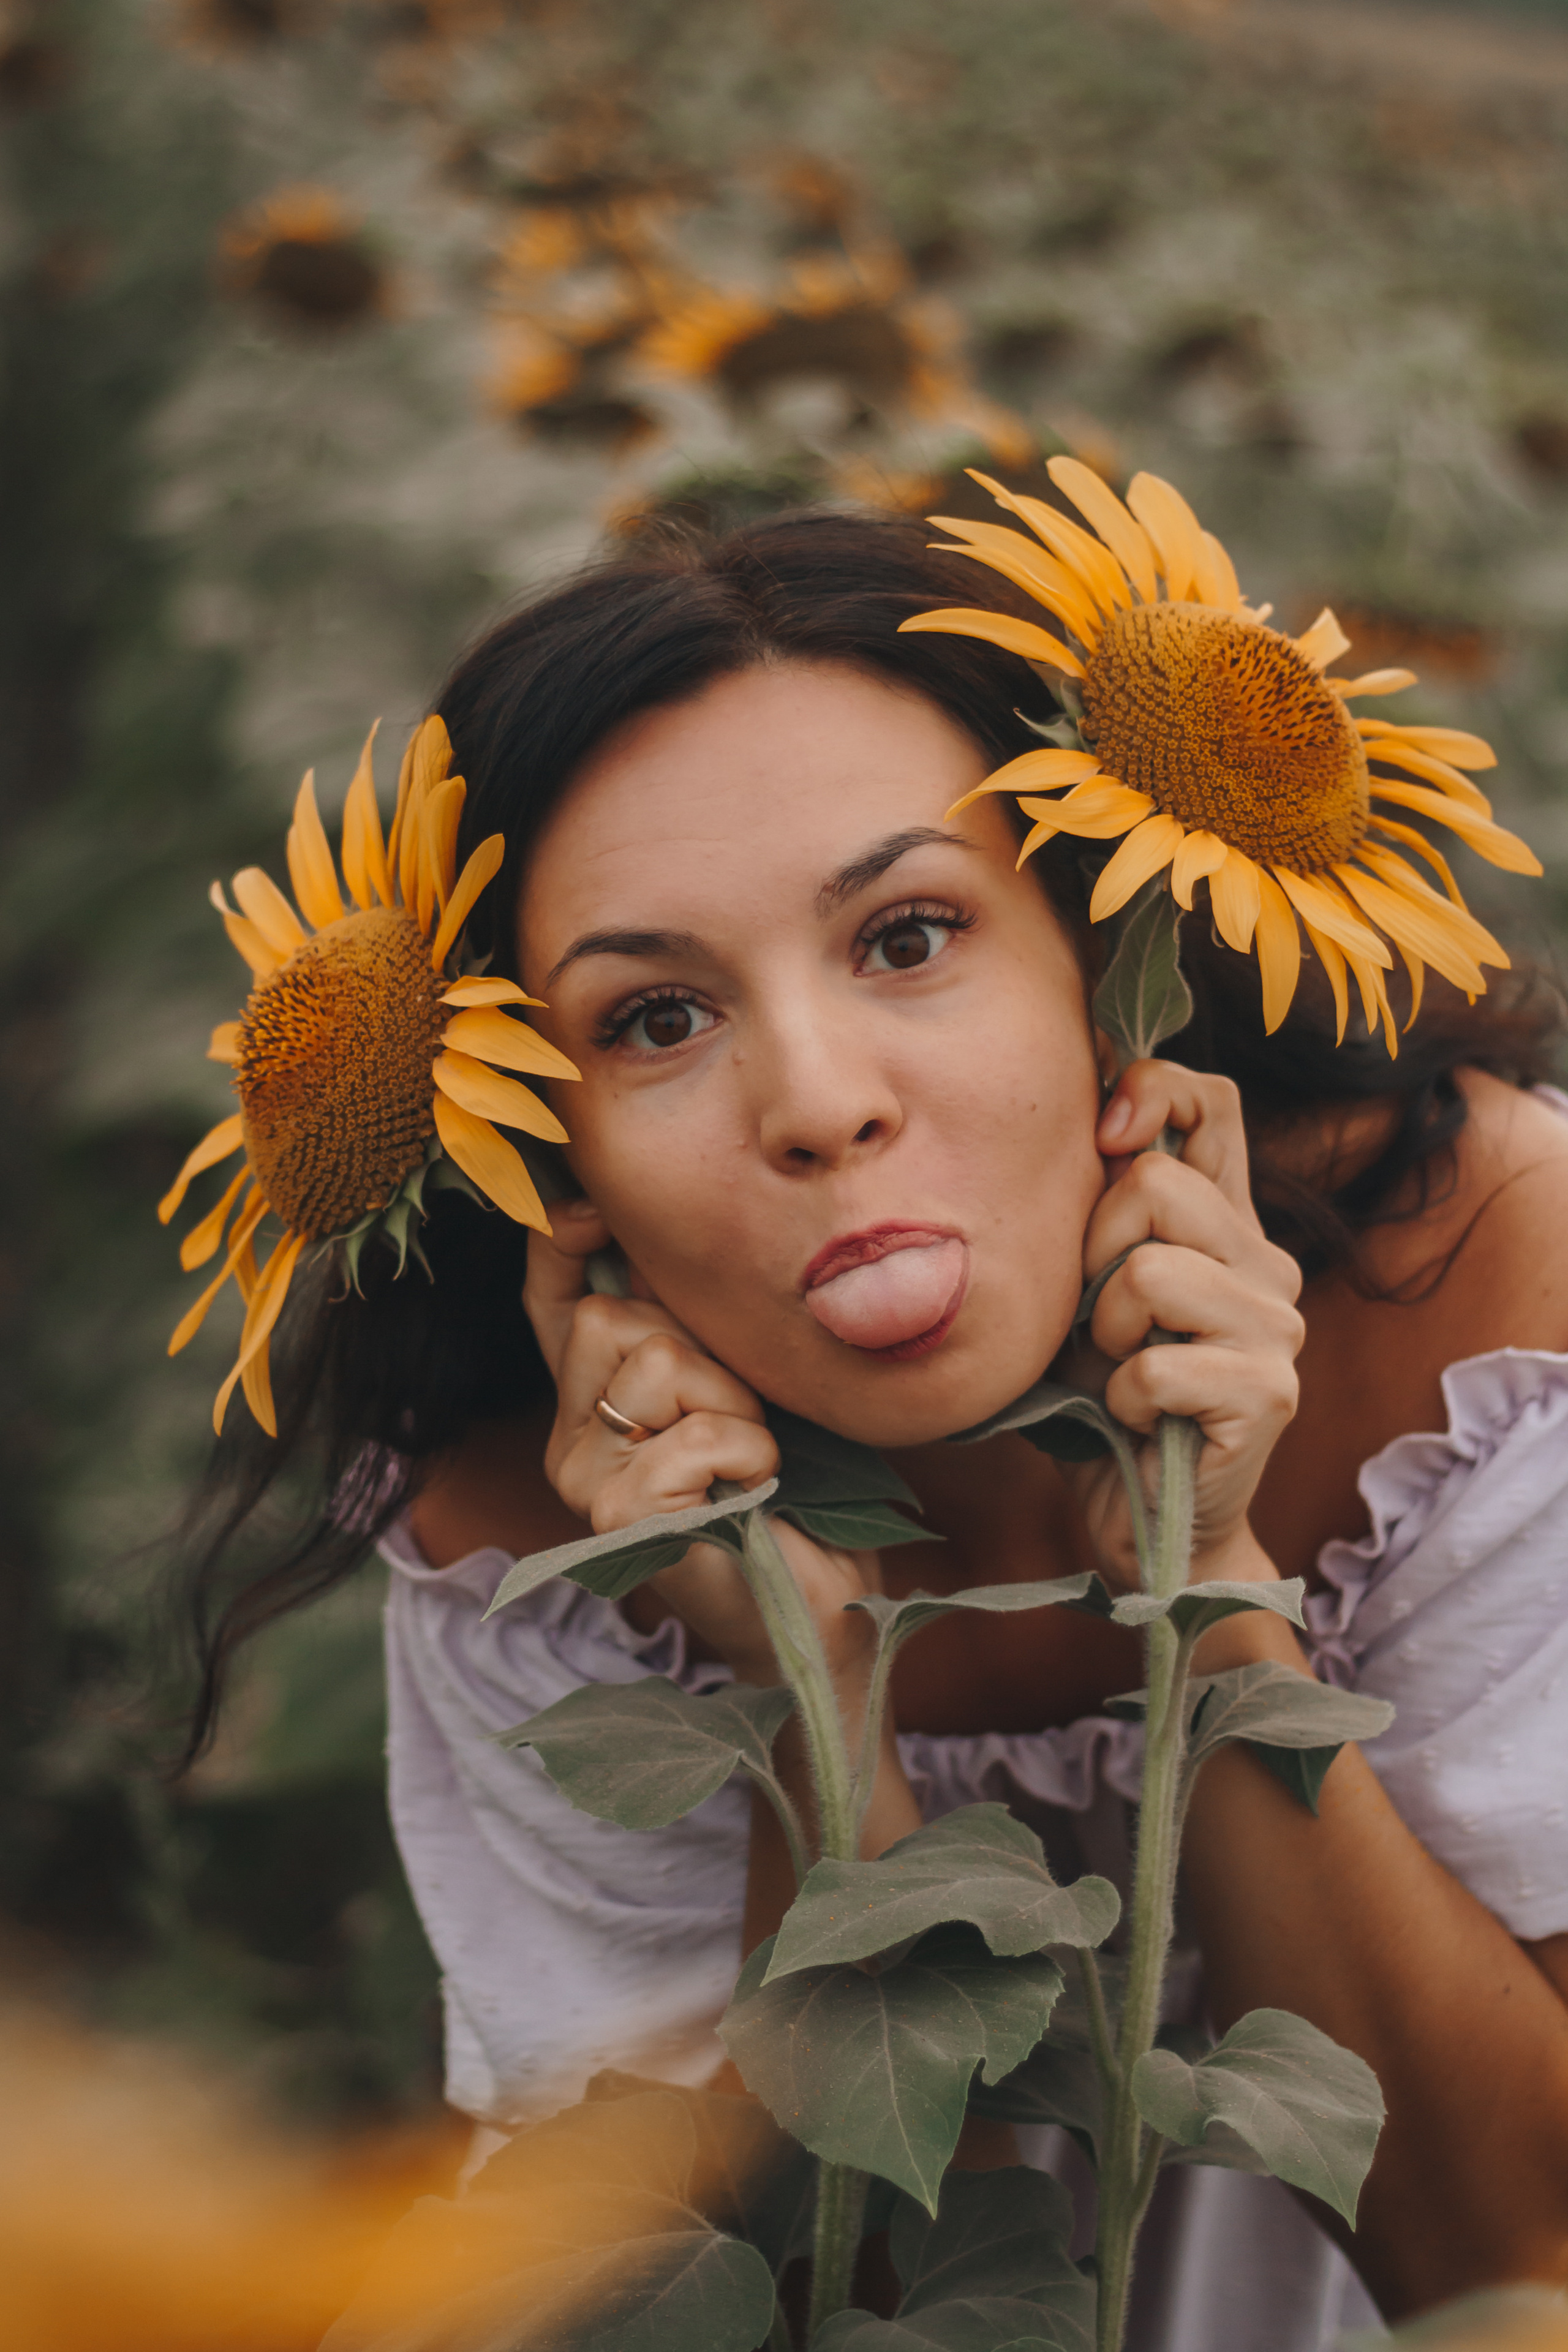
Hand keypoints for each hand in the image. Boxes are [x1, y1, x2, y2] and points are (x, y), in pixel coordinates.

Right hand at [523, 1204, 880, 1687]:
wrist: (816, 1609)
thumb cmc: (792, 1495)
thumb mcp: (742, 1384)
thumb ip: (694, 1325)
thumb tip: (662, 1238)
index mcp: (597, 1400)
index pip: (552, 1302)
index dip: (557, 1243)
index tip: (584, 1207)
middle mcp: (573, 1437)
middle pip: (614, 1313)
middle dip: (703, 1346)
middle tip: (744, 1415)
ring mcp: (584, 1481)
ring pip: (655, 1359)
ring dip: (734, 1401)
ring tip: (751, 1460)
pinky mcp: (615, 1518)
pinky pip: (689, 1434)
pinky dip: (746, 1453)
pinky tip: (751, 1495)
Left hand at [1064, 1062, 1304, 1593]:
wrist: (1145, 1525)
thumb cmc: (1100, 1406)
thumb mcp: (1079, 1295)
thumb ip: (1089, 1218)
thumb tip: (1070, 1125)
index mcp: (1224, 1225)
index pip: (1212, 1103)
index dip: (1153, 1092)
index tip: (1102, 1137)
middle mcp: (1267, 1262)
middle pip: (1157, 1181)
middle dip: (1095, 1251)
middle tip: (1100, 1323)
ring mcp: (1279, 1327)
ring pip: (1151, 1270)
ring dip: (1106, 1333)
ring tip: (1119, 1372)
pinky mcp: (1270, 1392)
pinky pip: (1156, 1363)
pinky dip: (1122, 1398)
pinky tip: (1138, 1422)